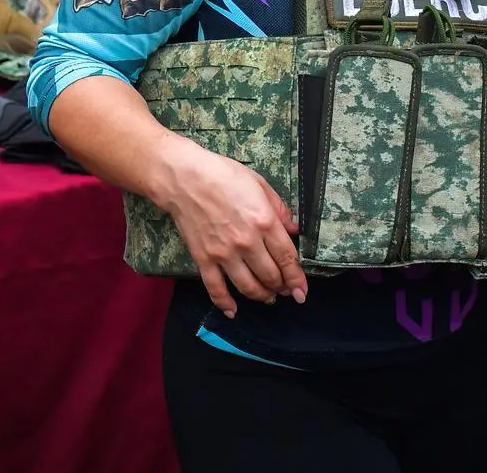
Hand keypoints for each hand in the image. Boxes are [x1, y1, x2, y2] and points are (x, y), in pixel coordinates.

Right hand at [159, 140, 307, 317]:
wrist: (183, 178)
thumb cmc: (222, 174)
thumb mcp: (259, 183)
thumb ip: (279, 208)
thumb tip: (294, 230)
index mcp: (264, 221)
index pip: (287, 258)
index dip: (297, 278)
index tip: (302, 291)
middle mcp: (247, 242)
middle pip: (270, 276)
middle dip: (282, 287)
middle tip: (286, 291)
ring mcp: (224, 254)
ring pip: (249, 287)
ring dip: (262, 296)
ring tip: (268, 298)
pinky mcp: (204, 259)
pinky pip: (216, 288)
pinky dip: (225, 303)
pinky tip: (233, 311)